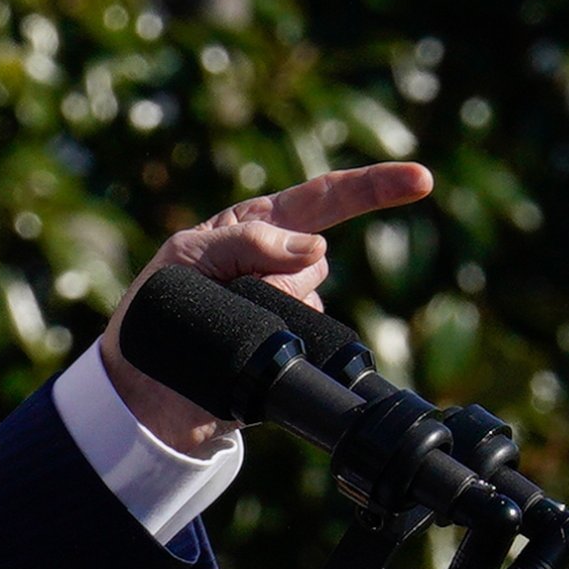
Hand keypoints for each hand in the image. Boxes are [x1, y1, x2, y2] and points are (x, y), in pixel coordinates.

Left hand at [99, 162, 437, 456]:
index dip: (375, 186)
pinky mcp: (293, 348)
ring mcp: (291, 306)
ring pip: (311, 303)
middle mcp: (283, 262)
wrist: (146, 388)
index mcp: (260, 226)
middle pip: (316, 261)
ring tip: (226, 324)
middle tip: (225, 292)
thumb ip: (247, 242)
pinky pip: (310, 345)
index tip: (421, 180)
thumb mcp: (187, 256)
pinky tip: (250, 352)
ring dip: (272, 313)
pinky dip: (284, 347)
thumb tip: (316, 247)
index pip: (327, 197)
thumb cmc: (159, 307)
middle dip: (275, 276)